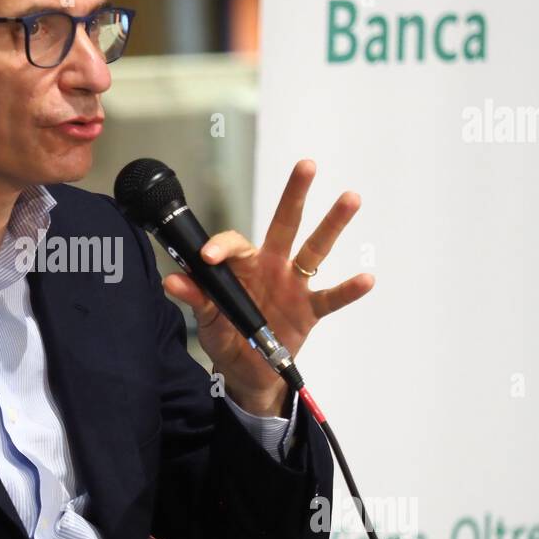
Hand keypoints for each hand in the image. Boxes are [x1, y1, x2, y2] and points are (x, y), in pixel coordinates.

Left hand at [162, 159, 373, 415]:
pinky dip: (349, 290)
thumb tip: (171, 281)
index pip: (236, 245)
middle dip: (295, 195)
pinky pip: (331, 298)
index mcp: (244, 265)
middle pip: (286, 224)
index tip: (207, 257)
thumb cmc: (226, 336)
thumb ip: (195, 297)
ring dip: (333, 224)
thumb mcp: (206, 319)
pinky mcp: (309, 310)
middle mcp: (272, 266)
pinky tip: (367, 278)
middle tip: (307, 165)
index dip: (222, 247)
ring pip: (315, 250)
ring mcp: (294, 286)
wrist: (248, 372)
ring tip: (351, 198)